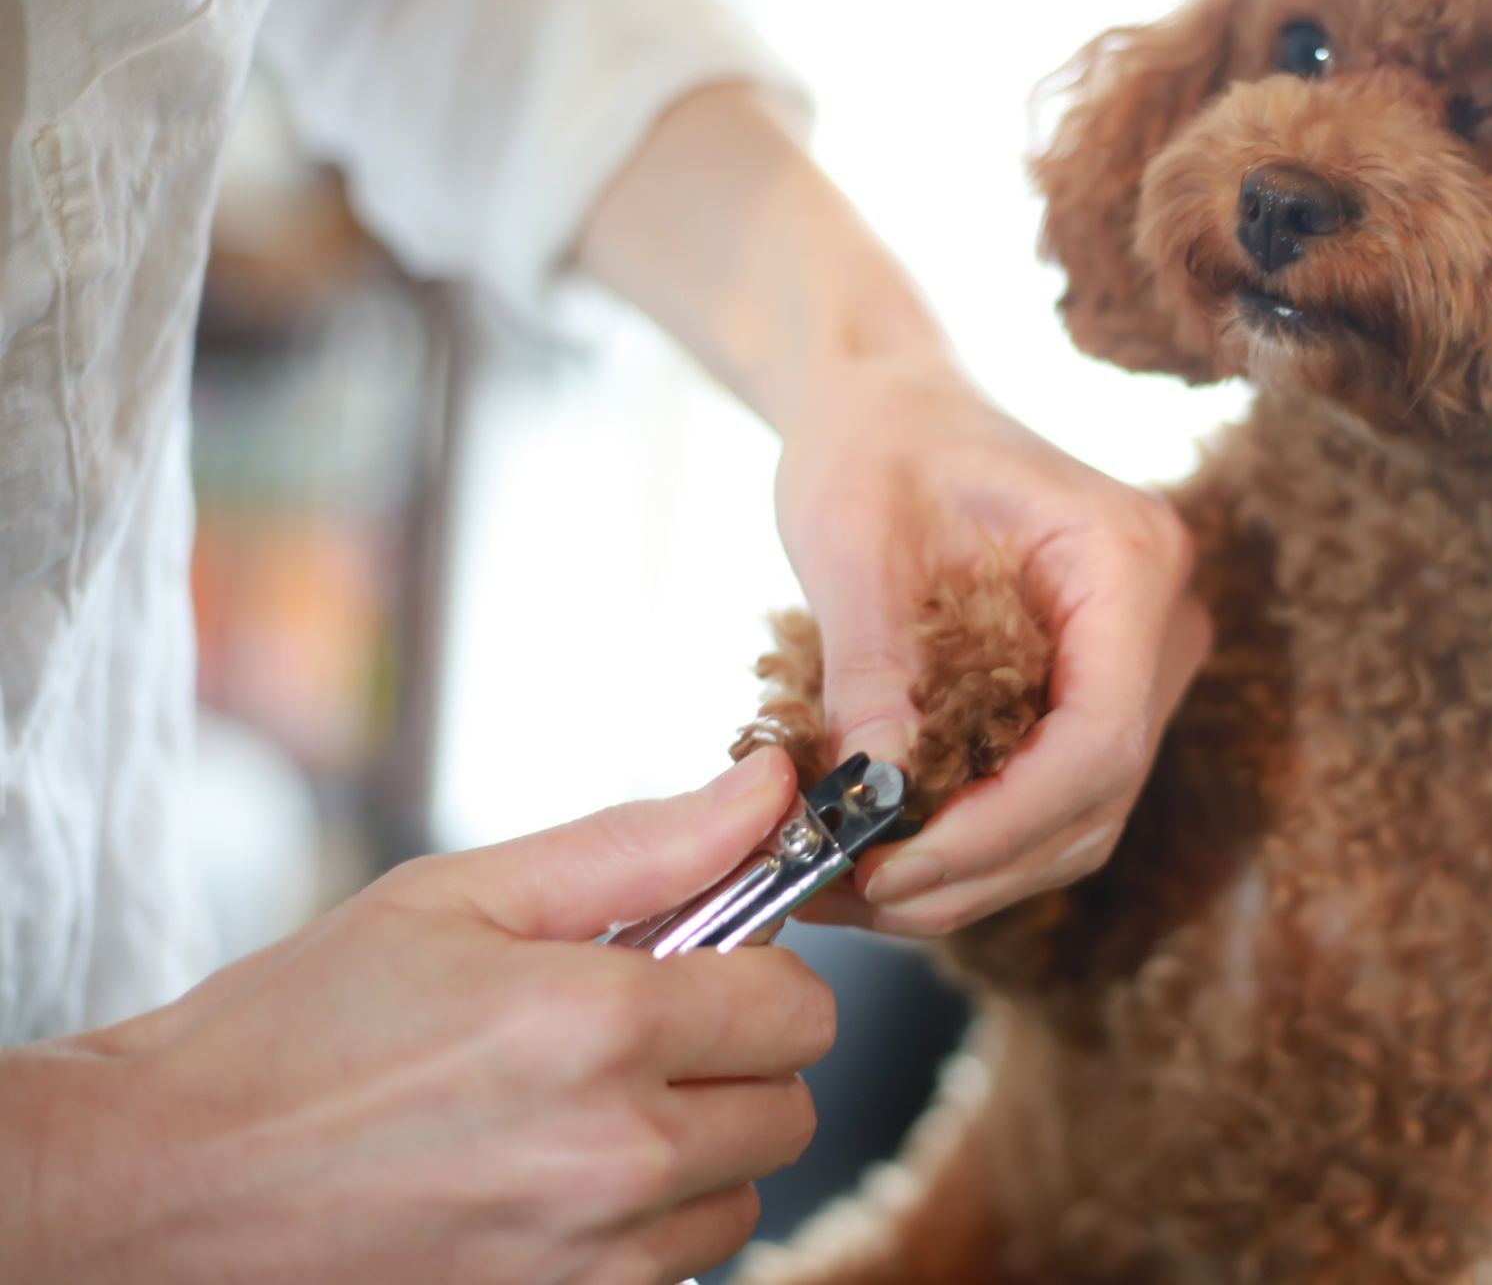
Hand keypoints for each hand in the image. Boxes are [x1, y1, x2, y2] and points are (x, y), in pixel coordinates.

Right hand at [2, 751, 832, 1284]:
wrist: (162, 1187)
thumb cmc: (300, 1026)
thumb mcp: (461, 895)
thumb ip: (643, 843)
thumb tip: (771, 787)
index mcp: (599, 1025)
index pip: (798, 1009)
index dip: (757, 972)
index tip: (698, 962)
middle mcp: (614, 1156)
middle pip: (789, 1110)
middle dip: (734, 1058)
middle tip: (638, 1030)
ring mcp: (586, 1262)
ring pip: (739, 1199)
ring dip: (696, 1149)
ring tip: (582, 1106)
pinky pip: (671, 1270)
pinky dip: (642, 1227)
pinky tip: (553, 1178)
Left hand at [777, 354, 1211, 936]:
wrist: (893, 401)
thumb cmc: (876, 438)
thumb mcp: (851, 537)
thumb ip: (871, 669)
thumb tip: (870, 798)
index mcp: (1125, 557)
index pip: (1099, 738)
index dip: (1003, 826)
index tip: (894, 866)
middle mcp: (1158, 617)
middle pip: (1095, 797)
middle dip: (974, 867)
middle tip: (851, 892)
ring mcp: (1136, 661)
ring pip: (1079, 818)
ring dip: (970, 872)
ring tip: (849, 883)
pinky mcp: (1095, 692)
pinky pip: (1052, 796)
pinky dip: (973, 839)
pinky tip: (884, 850)